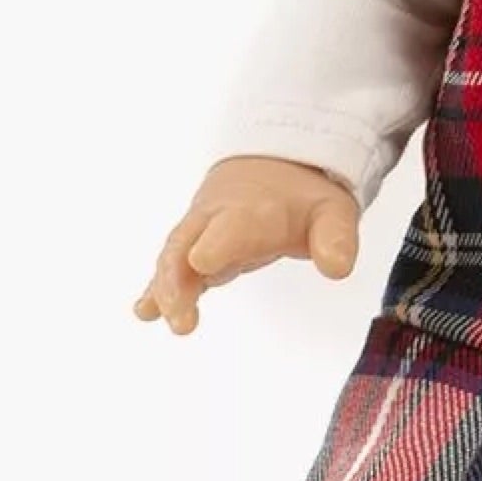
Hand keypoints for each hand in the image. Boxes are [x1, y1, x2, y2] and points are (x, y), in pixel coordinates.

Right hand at [132, 155, 360, 334]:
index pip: (233, 225)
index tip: (203, 264)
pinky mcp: (195, 244)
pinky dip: (158, 287)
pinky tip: (144, 311)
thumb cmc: (304, 195)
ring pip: (174, 255)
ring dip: (164, 286)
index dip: (217, 243)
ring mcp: (201, 230)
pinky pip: (173, 265)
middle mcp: (218, 218)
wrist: (277, 164)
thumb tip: (337, 268)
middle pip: (189, 243)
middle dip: (179, 277)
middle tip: (179, 316)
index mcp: (254, 210)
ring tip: (154, 315)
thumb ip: (336, 238)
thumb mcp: (333, 210)